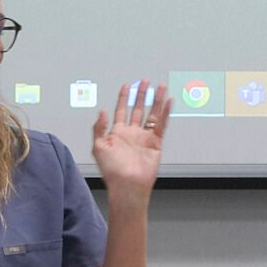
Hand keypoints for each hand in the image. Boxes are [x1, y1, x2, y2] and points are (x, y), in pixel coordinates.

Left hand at [92, 79, 170, 196]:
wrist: (128, 184)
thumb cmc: (112, 170)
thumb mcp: (98, 146)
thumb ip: (99, 127)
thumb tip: (101, 111)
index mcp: (117, 133)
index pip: (121, 110)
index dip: (123, 97)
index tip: (126, 86)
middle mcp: (131, 134)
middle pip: (137, 109)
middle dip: (141, 95)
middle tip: (144, 82)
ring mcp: (144, 137)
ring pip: (151, 114)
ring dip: (155, 100)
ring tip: (159, 87)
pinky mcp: (156, 143)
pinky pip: (161, 124)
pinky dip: (165, 113)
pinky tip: (168, 102)